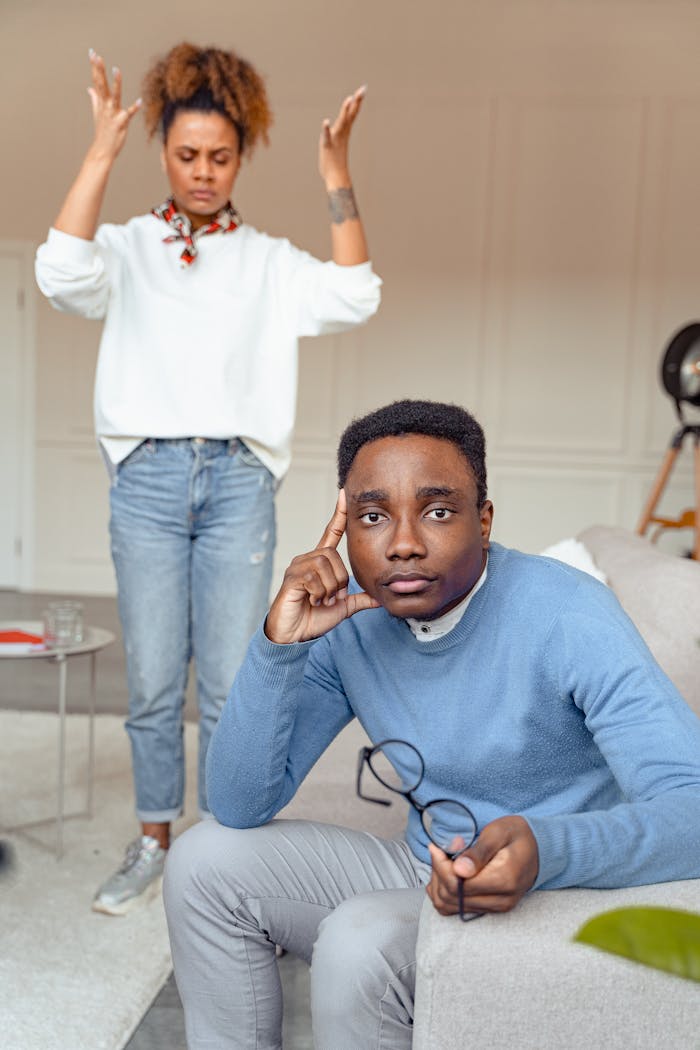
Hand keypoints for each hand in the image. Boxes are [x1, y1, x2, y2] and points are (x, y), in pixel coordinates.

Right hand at [86, 49, 140, 164]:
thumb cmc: (103, 132)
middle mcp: (106, 106)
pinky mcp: (122, 123)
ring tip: (116, 70)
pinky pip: (129, 114)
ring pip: (114, 96)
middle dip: (99, 70)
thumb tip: (90, 88)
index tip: (92, 53)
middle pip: (102, 85)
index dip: (95, 67)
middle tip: (96, 55)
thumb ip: (95, 99)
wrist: (103, 150)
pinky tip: (140, 101)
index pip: (97, 81)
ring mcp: (113, 114)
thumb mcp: (97, 113)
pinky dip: (134, 108)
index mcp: (101, 103)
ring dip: (116, 83)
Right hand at [265, 489, 379, 643]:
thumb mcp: (342, 608)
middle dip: (339, 581)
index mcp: (320, 562)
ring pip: (325, 567)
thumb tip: (379, 598)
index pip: (331, 533)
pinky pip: (315, 579)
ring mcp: (298, 567)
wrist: (293, 635)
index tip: (343, 494)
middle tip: (331, 598)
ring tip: (321, 601)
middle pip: (334, 556)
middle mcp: (307, 559)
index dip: (338, 515)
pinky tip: (312, 601)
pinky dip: (319, 594)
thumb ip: (359, 599)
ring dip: (329, 589)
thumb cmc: (313, 619)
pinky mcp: (291, 578)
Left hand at [318, 86, 365, 188]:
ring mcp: (335, 139)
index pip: (352, 113)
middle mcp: (342, 133)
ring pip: (341, 123)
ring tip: (349, 100)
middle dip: (356, 102)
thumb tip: (345, 124)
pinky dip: (326, 130)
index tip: (363, 89)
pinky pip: (327, 137)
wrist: (336, 177)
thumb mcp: (340, 142)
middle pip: (350, 115)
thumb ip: (341, 131)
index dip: (357, 102)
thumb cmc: (337, 161)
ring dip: (344, 112)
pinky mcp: (327, 146)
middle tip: (362, 90)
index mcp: (345, 131)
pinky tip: (326, 122)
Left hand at [426, 816, 538, 917]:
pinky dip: (445, 894)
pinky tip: (446, 875)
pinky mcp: (491, 908)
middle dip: (438, 873)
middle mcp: (501, 900)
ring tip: (443, 862)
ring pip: (450, 906)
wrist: (539, 848)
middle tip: (440, 850)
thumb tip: (458, 869)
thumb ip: (478, 852)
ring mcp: (497, 907)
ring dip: (439, 884)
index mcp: (503, 880)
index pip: (457, 884)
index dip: (440, 866)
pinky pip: (457, 909)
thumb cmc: (516, 835)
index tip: (437, 846)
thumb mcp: (498, 833)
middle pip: (451, 897)